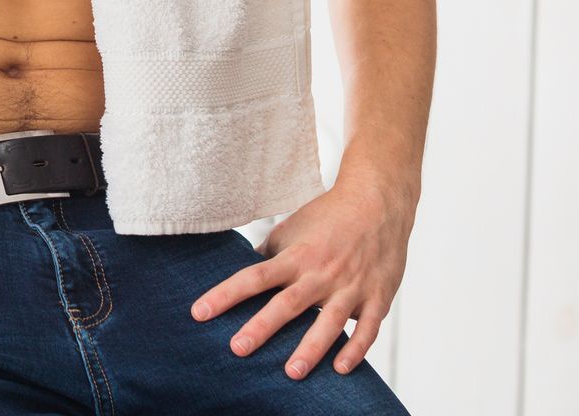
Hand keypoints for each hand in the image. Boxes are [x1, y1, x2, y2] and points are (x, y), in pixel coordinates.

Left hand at [188, 173, 413, 380]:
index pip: (253, 277)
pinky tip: (340, 369)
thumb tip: (242, 270)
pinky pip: (367, 328)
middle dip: (262, 328)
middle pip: (287, 304)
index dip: (226, 295)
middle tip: (237, 349)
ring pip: (328, 323)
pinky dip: (355, 350)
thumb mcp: (292, 229)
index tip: (199, 313)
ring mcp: (351, 287)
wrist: (378, 203)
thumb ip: (269, 254)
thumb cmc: (328, 217)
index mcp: (295, 256)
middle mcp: (320, 273)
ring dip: (310, 349)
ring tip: (291, 373)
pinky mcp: (377, 297)